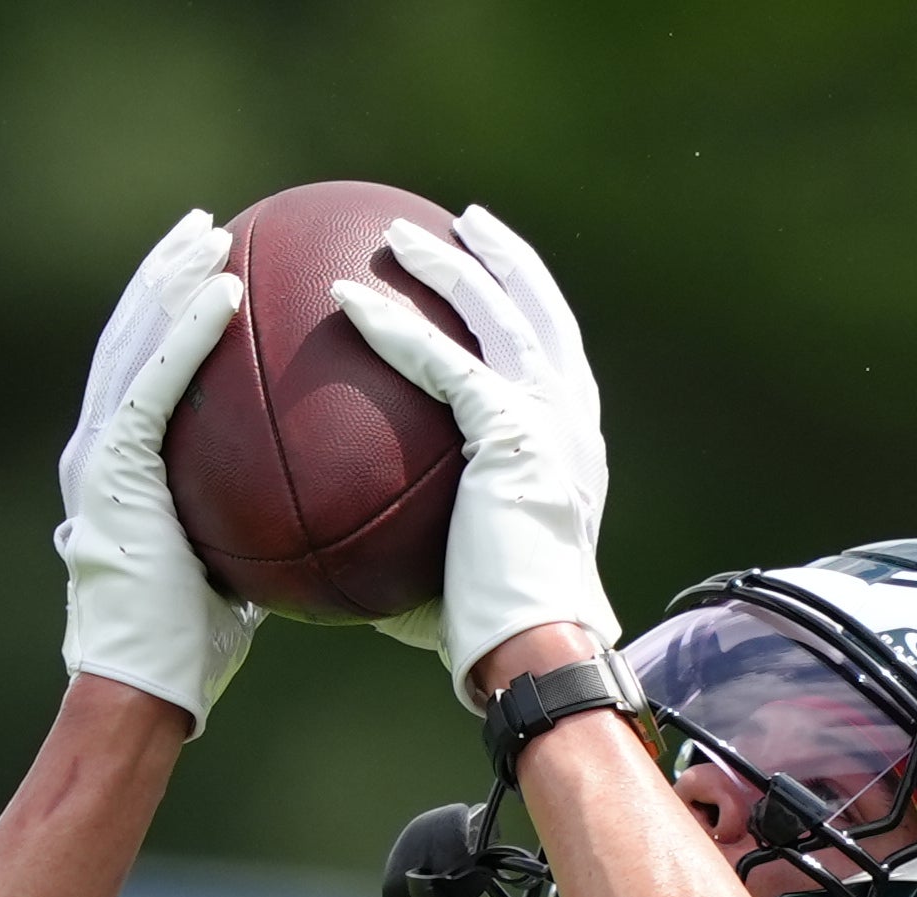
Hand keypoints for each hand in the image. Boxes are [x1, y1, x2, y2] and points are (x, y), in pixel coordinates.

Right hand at [57, 213, 256, 726]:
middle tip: (206, 229)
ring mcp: (96, 457)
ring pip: (132, 345)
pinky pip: (155, 383)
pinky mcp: (109, 468)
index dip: (168, 318)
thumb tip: (313, 510)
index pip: (142, 375)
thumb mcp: (231, 574)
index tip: (210, 276)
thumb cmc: (189, 653)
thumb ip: (253, 527)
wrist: (137, 691)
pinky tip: (224, 291)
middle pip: (128, 340)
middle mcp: (97, 453)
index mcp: (119, 473)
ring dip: (170, 283)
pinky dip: (186, 333)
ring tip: (210, 236)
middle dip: (162, 277)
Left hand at [327, 206, 613, 701]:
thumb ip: (420, 532)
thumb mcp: (458, 570)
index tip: (491, 279)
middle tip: (464, 224)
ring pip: (496, 314)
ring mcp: (551, 419)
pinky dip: (394, 327)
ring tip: (399, 234)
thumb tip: (345, 536)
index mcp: (570, 448)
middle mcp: (572, 421)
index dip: (526, 306)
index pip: (552, 355)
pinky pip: (443, 362)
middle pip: (540, 310)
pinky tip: (347, 300)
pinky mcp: (514, 430)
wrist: (537, 653)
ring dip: (446, 265)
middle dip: (502, 258)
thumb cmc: (495, 637)